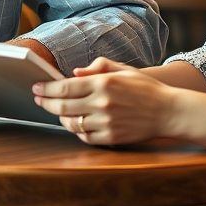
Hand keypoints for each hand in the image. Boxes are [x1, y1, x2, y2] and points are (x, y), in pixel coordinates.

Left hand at [32, 57, 175, 144]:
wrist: (168, 111)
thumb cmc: (146, 88)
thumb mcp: (124, 69)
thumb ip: (98, 66)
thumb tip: (74, 73)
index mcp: (104, 83)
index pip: (65, 88)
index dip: (46, 89)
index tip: (36, 87)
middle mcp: (102, 103)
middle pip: (62, 107)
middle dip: (45, 103)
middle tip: (38, 99)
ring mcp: (106, 123)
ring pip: (71, 124)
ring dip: (60, 118)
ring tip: (58, 112)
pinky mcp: (111, 138)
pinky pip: (85, 137)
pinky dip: (77, 130)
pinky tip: (76, 123)